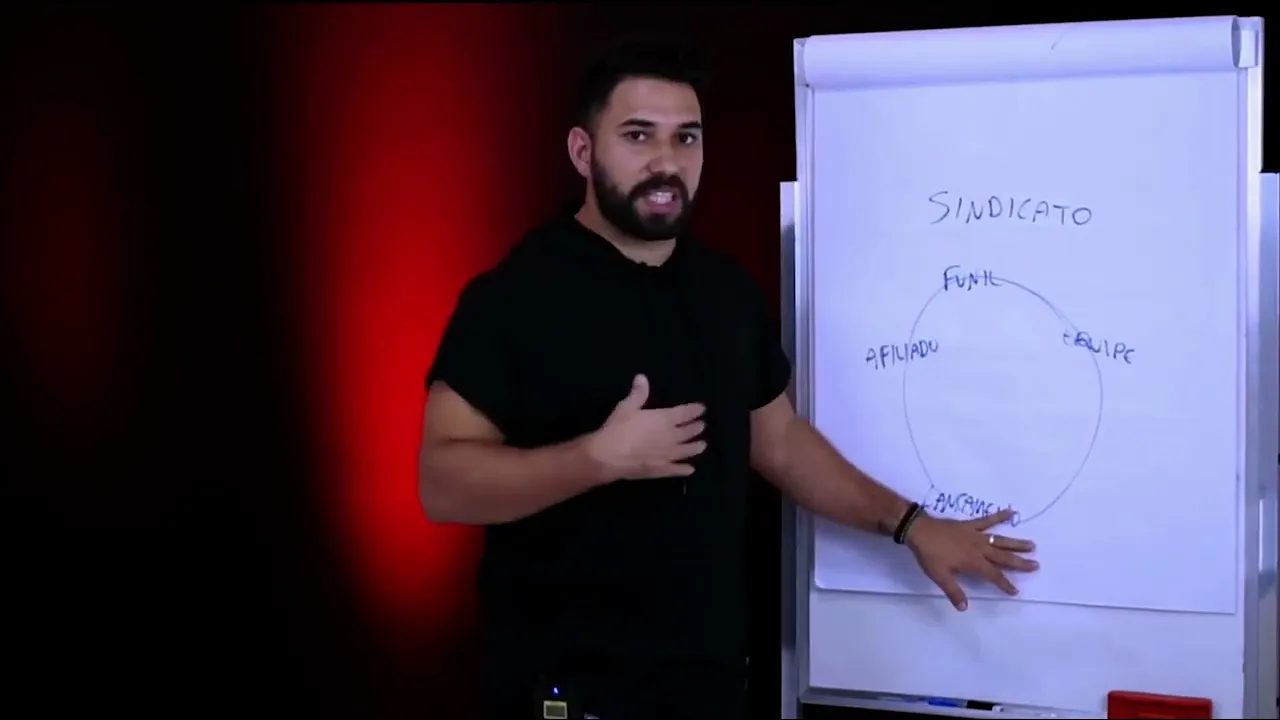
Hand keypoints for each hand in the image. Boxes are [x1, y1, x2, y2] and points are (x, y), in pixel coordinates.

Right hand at [586, 374, 707, 480]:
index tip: (702, 409)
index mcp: (664, 419)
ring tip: (703, 445)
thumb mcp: (627, 407)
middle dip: (697, 428)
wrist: (608, 456)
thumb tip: (642, 377)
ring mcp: (668, 455)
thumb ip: (638, 393)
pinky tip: (690, 469)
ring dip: (696, 447)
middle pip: (689, 431)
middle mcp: (671, 436)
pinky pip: (677, 470)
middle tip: (702, 426)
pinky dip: (685, 469)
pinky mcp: (662, 470)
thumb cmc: (618, 429)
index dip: (694, 410)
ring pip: (688, 450)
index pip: (684, 413)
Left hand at [905, 508, 1038, 610]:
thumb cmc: (929, 555)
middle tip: (1036, 565)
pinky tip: (1011, 512)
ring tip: (1032, 545)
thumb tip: (964, 608)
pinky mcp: (970, 525)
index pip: (993, 576)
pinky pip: (987, 520)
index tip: (1015, 591)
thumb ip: (954, 592)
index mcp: (973, 562)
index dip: (1004, 584)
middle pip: (1003, 557)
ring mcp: (976, 535)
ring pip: (1001, 540)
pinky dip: (999, 516)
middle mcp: (979, 548)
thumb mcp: (940, 576)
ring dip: (1016, 543)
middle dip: (1019, 563)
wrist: (919, 530)